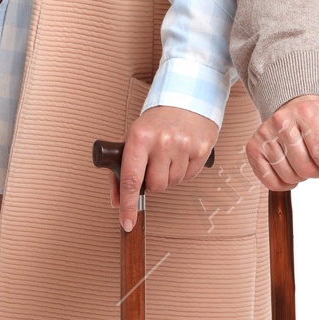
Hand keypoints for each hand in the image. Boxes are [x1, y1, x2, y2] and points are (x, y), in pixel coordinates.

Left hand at [112, 106, 218, 231]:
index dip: (128, 204)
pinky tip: (183, 154)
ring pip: (173, 183)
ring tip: (170, 154)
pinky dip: (184, 171)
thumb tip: (117, 201)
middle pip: (155, 186)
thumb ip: (120, 171)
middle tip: (155, 163)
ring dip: (170, 175)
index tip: (127, 223)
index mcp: (139, 137)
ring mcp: (183, 145)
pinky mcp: (202, 148)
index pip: (131, 179)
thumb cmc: (157, 121)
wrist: (187, 96)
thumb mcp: (133, 139)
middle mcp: (162, 141)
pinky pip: (190, 177)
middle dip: (153, 182)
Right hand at [246, 94, 318, 194]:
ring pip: (288, 175)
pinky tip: (291, 170)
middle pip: (305, 168)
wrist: (296, 106)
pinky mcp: (254, 147)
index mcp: (309, 113)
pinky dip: (283, 183)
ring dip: (302, 177)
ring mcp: (265, 134)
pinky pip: (269, 181)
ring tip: (305, 161)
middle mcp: (283, 121)